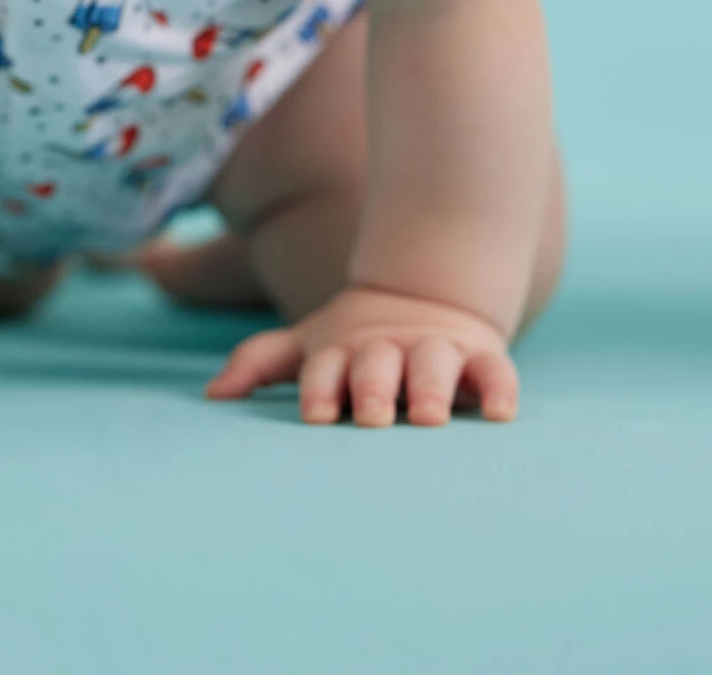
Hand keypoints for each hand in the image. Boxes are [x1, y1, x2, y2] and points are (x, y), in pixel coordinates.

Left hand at [204, 284, 516, 426]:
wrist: (425, 294)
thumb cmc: (355, 342)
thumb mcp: (309, 344)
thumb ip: (261, 362)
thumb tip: (212, 395)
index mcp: (343, 349)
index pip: (324, 368)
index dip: (320, 390)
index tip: (315, 416)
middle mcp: (387, 349)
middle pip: (377, 366)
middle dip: (373, 388)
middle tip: (371, 416)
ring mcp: (435, 349)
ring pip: (434, 365)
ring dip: (431, 387)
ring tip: (430, 415)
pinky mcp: (479, 356)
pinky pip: (494, 371)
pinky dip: (499, 388)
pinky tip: (499, 413)